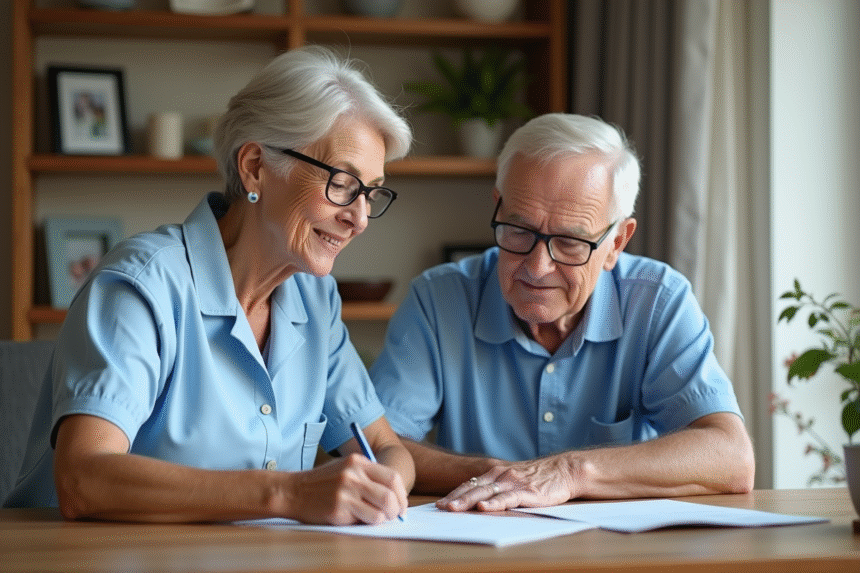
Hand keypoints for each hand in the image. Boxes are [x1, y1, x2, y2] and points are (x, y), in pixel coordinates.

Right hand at [289, 453, 407, 524]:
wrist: (293, 491)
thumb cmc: (321, 482)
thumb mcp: (344, 467)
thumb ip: (367, 476)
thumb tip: (395, 495)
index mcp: (357, 462)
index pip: (392, 477)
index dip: (401, 493)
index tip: (401, 503)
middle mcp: (353, 475)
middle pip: (389, 495)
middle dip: (397, 509)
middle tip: (395, 515)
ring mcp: (346, 492)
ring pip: (381, 510)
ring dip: (384, 518)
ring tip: (378, 518)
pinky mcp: (339, 509)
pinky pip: (367, 519)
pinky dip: (369, 522)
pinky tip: (361, 519)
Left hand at [436, 455, 574, 511]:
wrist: (563, 470)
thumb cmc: (538, 478)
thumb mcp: (514, 479)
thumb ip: (498, 487)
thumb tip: (479, 500)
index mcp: (496, 473)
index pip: (470, 484)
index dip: (454, 494)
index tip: (440, 503)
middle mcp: (502, 476)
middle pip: (473, 488)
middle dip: (455, 498)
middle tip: (439, 508)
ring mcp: (513, 483)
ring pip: (486, 493)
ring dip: (468, 501)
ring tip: (453, 509)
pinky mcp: (526, 491)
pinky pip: (507, 498)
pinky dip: (494, 503)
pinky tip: (484, 508)